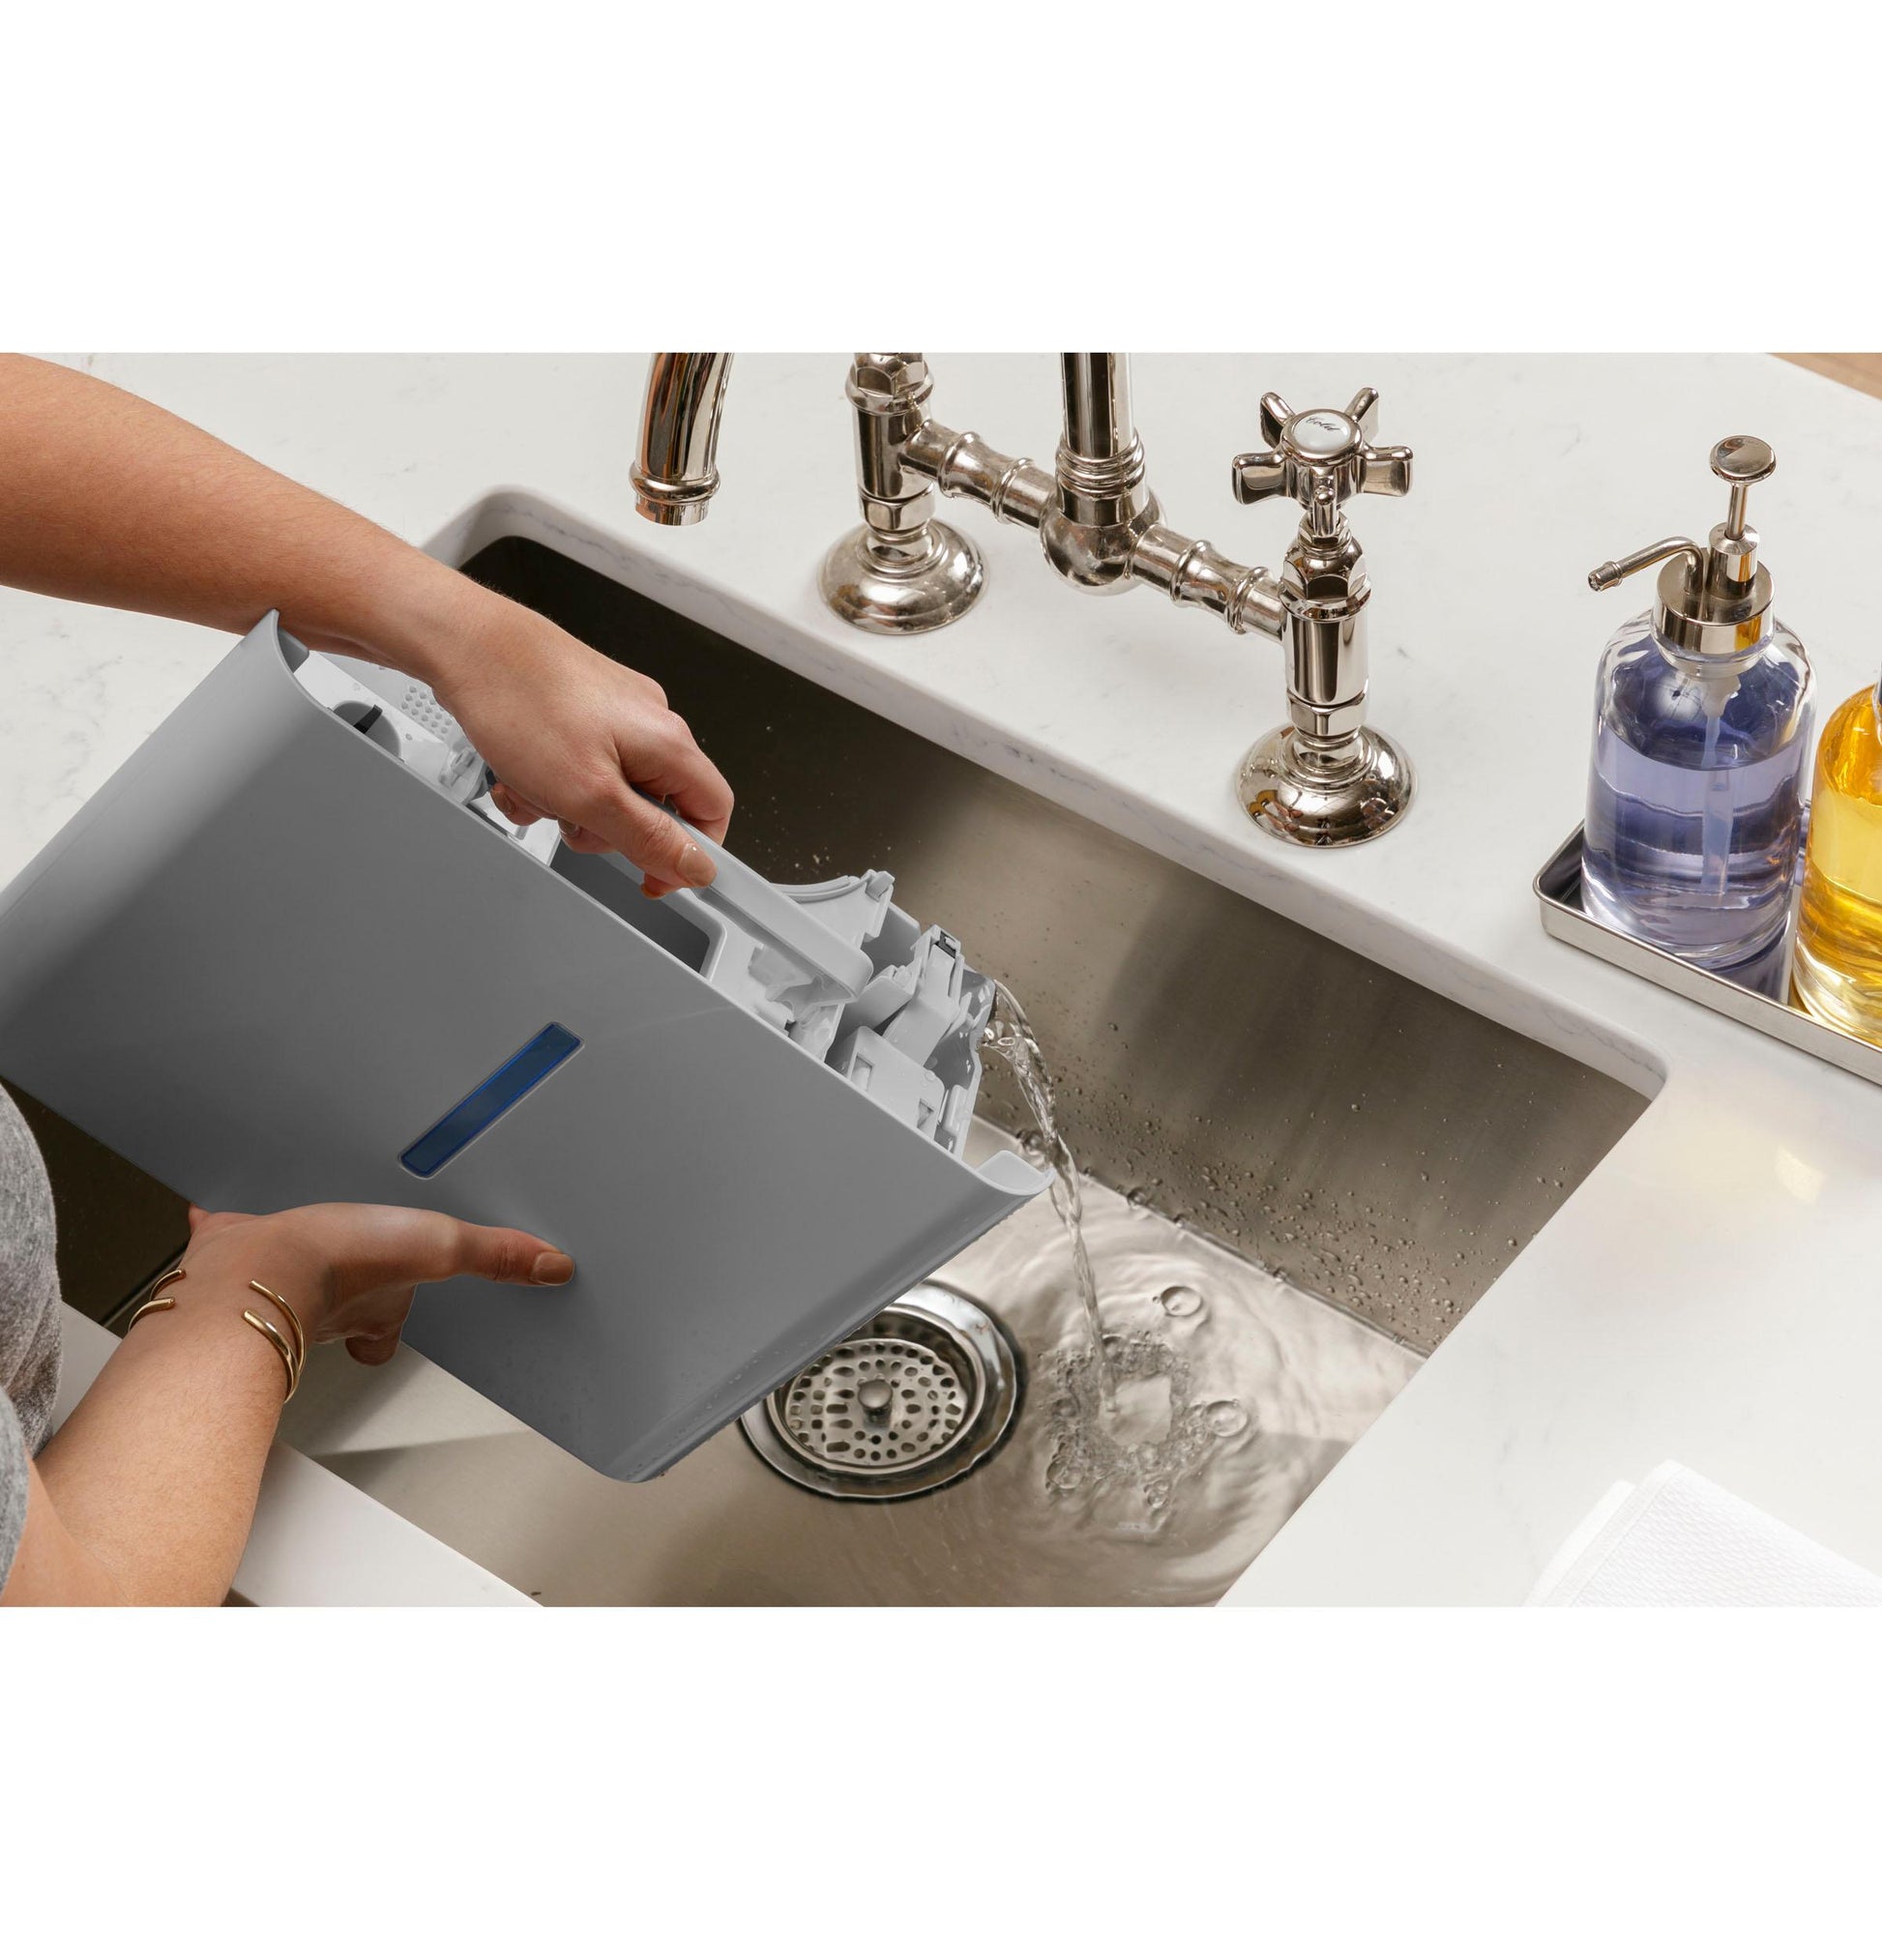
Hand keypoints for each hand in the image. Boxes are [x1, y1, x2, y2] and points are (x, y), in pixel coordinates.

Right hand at [180, 1200, 575, 1365]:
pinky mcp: (230, 1252)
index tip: (402, 1304)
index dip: (396, 1316)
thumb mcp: (440, 1247)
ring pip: (282, 1271)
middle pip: (336, 1300)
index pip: (389, 1328)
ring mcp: (275, 1276)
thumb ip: (494, 1255)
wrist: (252, 1270)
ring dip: (284, 1256)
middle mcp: (324, 1300)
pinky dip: (225, 1227)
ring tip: (283, 1234)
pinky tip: (218, 1213)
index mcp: (374, 1306)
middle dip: (337, 1278)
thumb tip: (552, 1266)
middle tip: (338, 1258)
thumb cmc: (339, 1269)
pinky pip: (228, 1237)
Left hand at [416, 583, 734, 898]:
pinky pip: (579, 765)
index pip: (713, 810)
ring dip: (568, 805)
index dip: (689, 852)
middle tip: (571, 823)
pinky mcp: (583, 708)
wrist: (468, 645)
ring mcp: (615, 712)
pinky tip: (519, 772)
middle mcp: (650, 722)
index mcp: (668, 743)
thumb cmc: (522, 703)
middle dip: (609, 828)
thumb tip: (697, 866)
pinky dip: (548, 781)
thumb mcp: (590, 795)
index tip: (652, 877)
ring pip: (610, 789)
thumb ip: (648, 838)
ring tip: (532, 789)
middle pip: (656, 805)